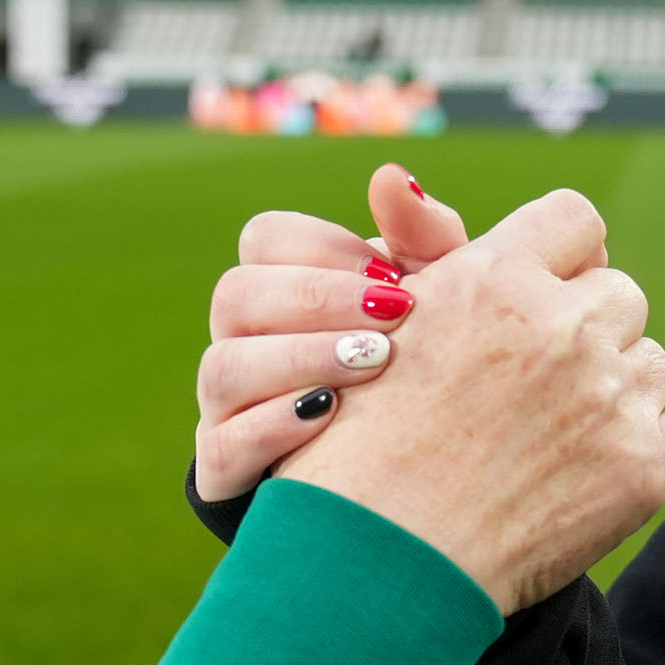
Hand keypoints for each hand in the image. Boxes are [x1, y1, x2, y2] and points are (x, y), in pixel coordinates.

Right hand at [194, 163, 473, 502]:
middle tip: (394, 319)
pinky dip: (272, 426)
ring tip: (374, 364)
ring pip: (223, 367)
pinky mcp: (226, 470)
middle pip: (236, 295)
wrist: (418, 487)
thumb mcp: (442, 305)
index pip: (266, 238)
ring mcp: (228, 407)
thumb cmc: (427, 371)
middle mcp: (243, 341)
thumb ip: (426, 243)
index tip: (395, 277)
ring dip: (299, 358)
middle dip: (316, 300)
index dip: (324, 249)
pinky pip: (221, 445)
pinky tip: (331, 417)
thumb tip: (389, 178)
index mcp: (283, 289)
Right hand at [273, 186, 664, 613]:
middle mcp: (559, 324)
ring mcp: (608, 397)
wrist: (375, 571)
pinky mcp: (642, 468)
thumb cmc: (356, 453)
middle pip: (619, 297)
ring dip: (616, 393)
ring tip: (552, 441)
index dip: (561, 262)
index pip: (576, 222)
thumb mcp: (374, 331)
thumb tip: (397, 176)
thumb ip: (416, 252)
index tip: (538, 301)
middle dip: (586, 333)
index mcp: (492, 276)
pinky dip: (657, 448)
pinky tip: (601, 472)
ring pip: (649, 364)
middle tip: (534, 388)